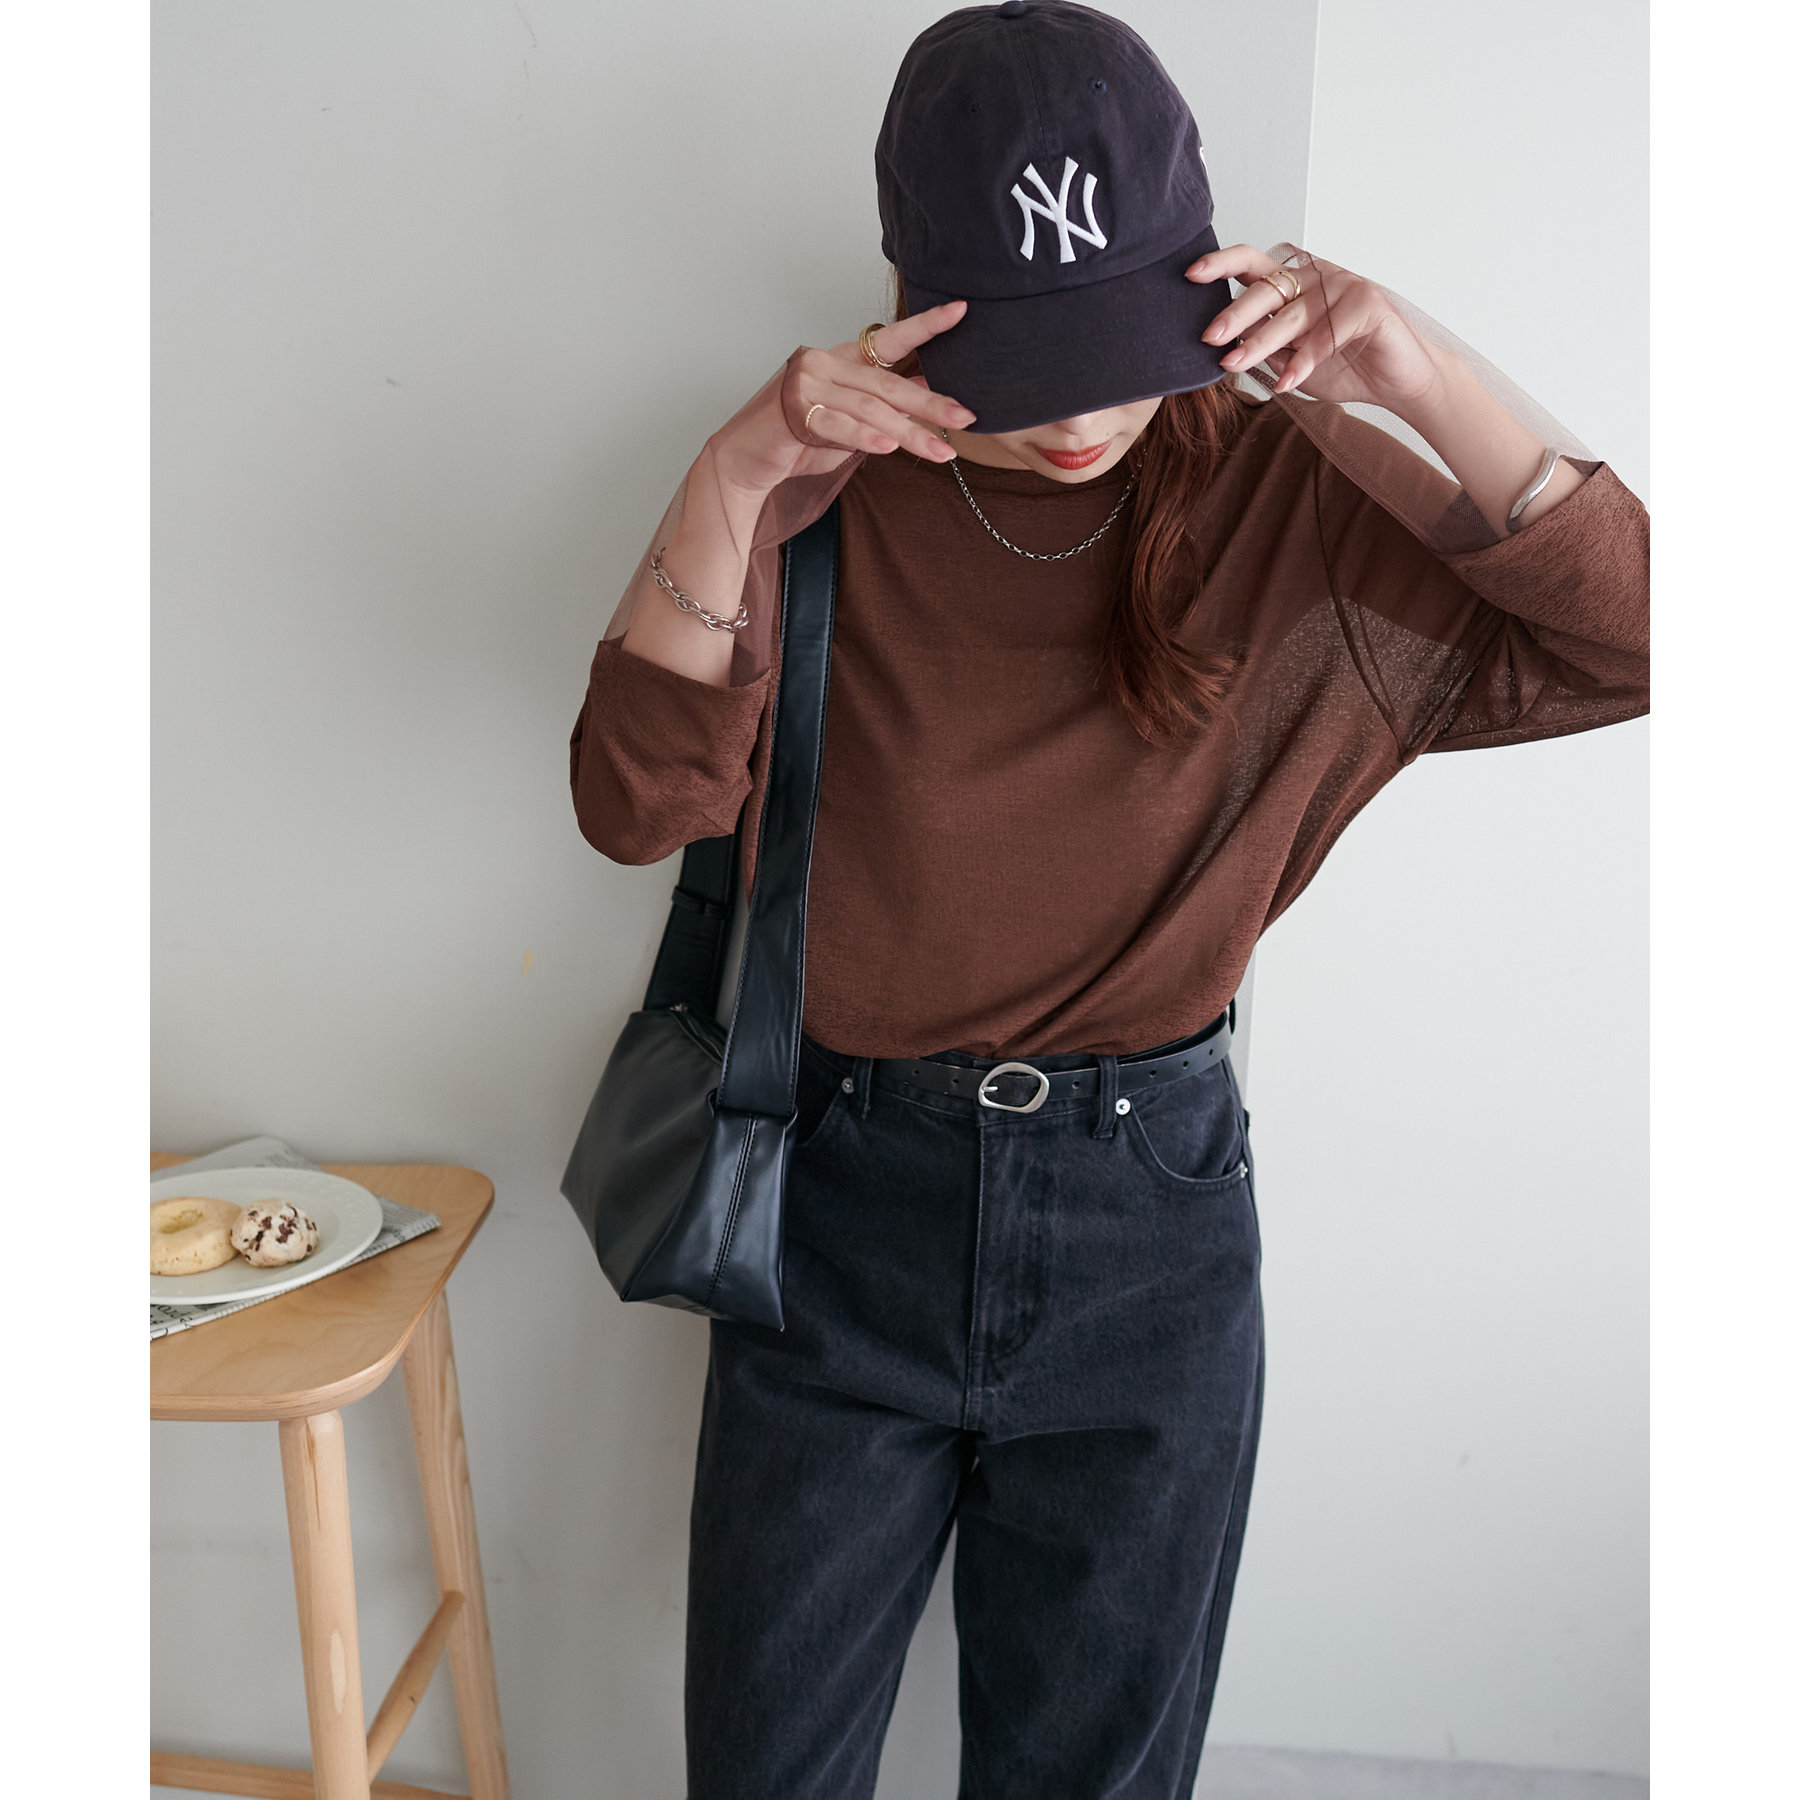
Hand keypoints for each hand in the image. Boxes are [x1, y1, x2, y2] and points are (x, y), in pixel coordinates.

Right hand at [710, 303, 975, 497]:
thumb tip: (932, 390)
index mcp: (842, 360)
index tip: (960, 311)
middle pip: (888, 384)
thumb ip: (886, 405)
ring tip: (940, 451)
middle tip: (965, 417)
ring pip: (870, 409)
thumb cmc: (800, 439)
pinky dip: (864, 437)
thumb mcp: (853, 420)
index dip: (925, 326)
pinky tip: (889, 446)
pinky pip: (838, 425)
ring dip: (909, 433)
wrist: (749, 459)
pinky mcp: (794, 411)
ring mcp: (808, 384)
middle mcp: (826, 364)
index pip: (890, 339)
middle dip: (930, 403)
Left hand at [1186, 244, 1445, 422]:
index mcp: (1293, 284)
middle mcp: (1315, 277)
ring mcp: (1343, 286)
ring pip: (1293, 314)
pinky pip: (1327, 333)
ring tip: (1234, 364)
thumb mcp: (1289, 359)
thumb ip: (1262, 346)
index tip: (1190, 275)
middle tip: (1210, 336)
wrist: (1395, 383)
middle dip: (1235, 313)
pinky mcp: (1368, 304)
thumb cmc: (1342, 367)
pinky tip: (1285, 383)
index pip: (1252, 265)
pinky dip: (1304, 361)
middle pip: (1267, 287)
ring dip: (1260, 342)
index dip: (1221, 264)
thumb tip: (1220, 346)